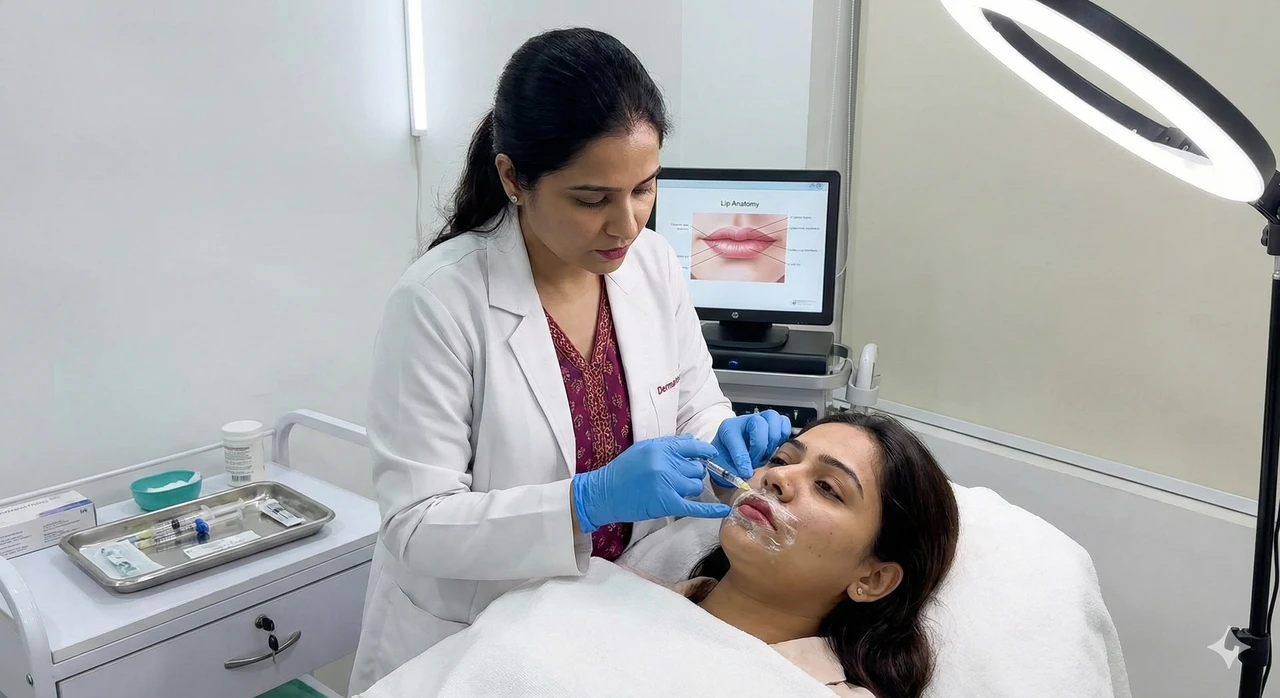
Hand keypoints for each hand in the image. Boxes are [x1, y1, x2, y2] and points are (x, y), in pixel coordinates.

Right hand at [571, 436, 730, 532]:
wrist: (604, 494)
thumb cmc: (622, 471)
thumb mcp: (643, 449)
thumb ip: (668, 446)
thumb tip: (693, 443)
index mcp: (660, 448)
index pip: (692, 446)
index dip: (704, 451)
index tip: (711, 454)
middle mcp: (666, 463)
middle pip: (696, 468)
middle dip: (692, 473)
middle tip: (679, 478)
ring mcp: (667, 484)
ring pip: (695, 486)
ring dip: (689, 489)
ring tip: (672, 490)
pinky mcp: (667, 503)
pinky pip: (695, 507)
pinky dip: (711, 510)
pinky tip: (723, 510)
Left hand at [711, 411, 791, 481]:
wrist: (734, 457)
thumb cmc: (729, 460)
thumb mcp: (722, 466)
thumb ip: (731, 470)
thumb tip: (747, 473)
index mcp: (728, 429)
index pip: (736, 438)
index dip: (742, 458)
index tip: (745, 473)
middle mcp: (745, 420)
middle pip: (759, 423)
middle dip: (759, 447)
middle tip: (755, 462)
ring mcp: (761, 419)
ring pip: (773, 419)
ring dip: (772, 442)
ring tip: (765, 455)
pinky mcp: (774, 423)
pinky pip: (784, 423)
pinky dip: (783, 437)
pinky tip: (775, 449)